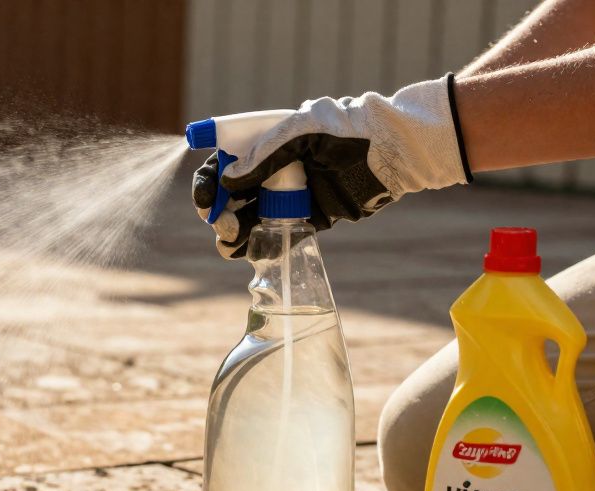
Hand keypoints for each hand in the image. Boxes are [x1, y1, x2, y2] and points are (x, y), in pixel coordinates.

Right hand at [192, 74, 471, 257]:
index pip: (222, 163)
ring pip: (248, 219)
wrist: (390, 153)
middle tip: (224, 224)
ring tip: (232, 243)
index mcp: (263, 144)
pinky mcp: (306, 219)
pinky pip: (276, 236)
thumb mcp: (301, 134)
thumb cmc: (345, 133)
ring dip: (234, 233)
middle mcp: (271, 171)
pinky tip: (251, 253)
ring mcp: (287, 196)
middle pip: (229, 196)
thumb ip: (264, 155)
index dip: (207, 182)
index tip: (205, 200)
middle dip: (219, 212)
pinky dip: (261, 247)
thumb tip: (228, 180)